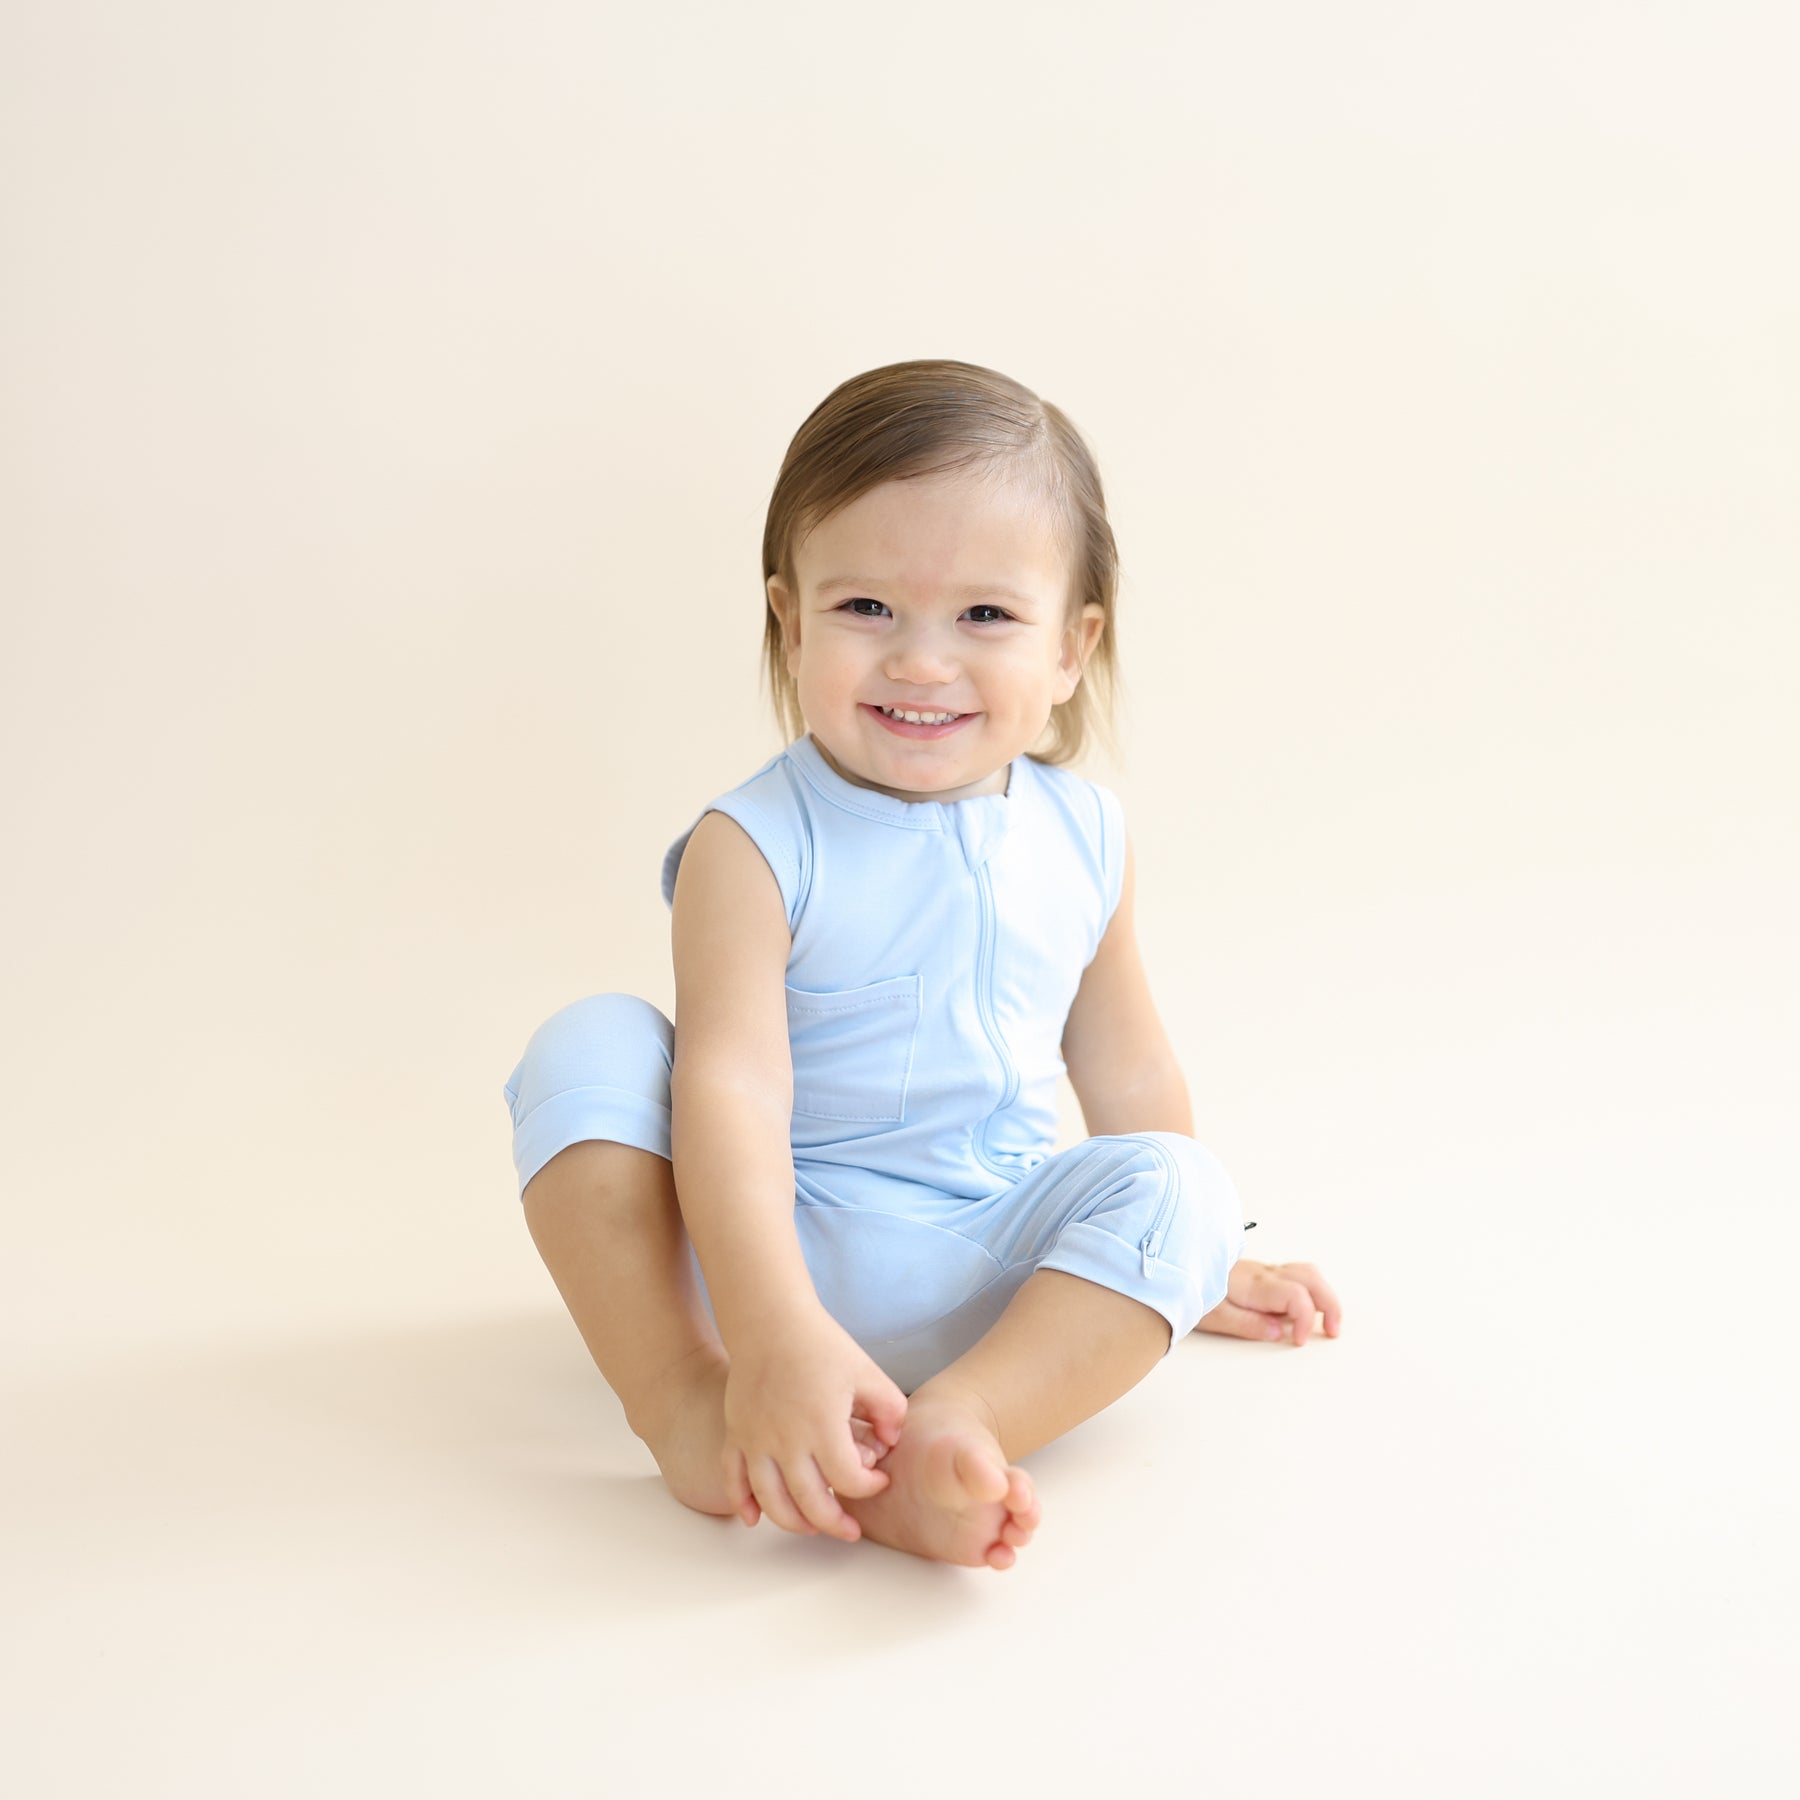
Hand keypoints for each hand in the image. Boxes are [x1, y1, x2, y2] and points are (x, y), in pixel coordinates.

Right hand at [721, 1306, 908, 1541]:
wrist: (770, 1322)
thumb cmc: (821, 1345)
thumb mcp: (868, 1372)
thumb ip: (889, 1411)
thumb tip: (889, 1445)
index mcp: (822, 1426)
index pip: (848, 1481)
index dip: (869, 1487)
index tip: (879, 1479)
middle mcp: (786, 1441)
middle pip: (809, 1503)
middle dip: (834, 1524)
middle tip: (851, 1530)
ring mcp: (756, 1440)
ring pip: (771, 1501)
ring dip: (793, 1523)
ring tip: (812, 1527)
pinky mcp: (737, 1434)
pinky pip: (733, 1479)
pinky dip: (742, 1504)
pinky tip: (754, 1520)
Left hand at [1196, 1257, 1341, 1345]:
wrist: (1174, 1265)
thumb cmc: (1190, 1289)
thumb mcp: (1213, 1315)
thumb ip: (1248, 1323)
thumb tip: (1280, 1331)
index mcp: (1254, 1283)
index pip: (1296, 1295)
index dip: (1306, 1319)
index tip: (1298, 1341)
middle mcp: (1264, 1272)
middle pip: (1311, 1278)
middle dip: (1330, 1304)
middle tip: (1332, 1332)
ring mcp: (1264, 1270)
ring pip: (1307, 1272)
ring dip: (1324, 1294)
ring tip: (1326, 1321)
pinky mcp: (1261, 1272)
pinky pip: (1295, 1275)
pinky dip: (1310, 1290)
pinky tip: (1305, 1309)